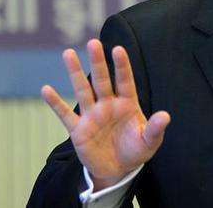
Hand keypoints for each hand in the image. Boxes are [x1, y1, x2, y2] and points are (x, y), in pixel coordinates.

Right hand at [41, 39, 169, 189]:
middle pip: (102, 80)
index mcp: (127, 104)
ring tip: (68, 53)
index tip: (118, 49)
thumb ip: (155, 128)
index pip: (125, 81)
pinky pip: (65, 114)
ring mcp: (92, 115)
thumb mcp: (149, 141)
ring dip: (75, 72)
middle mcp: (108, 104)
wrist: (117, 169)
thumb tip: (166, 116)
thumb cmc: (136, 150)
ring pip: (82, 90)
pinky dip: (56, 103)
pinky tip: (46, 89)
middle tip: (93, 42)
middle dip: (98, 62)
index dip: (122, 66)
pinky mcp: (78, 129)